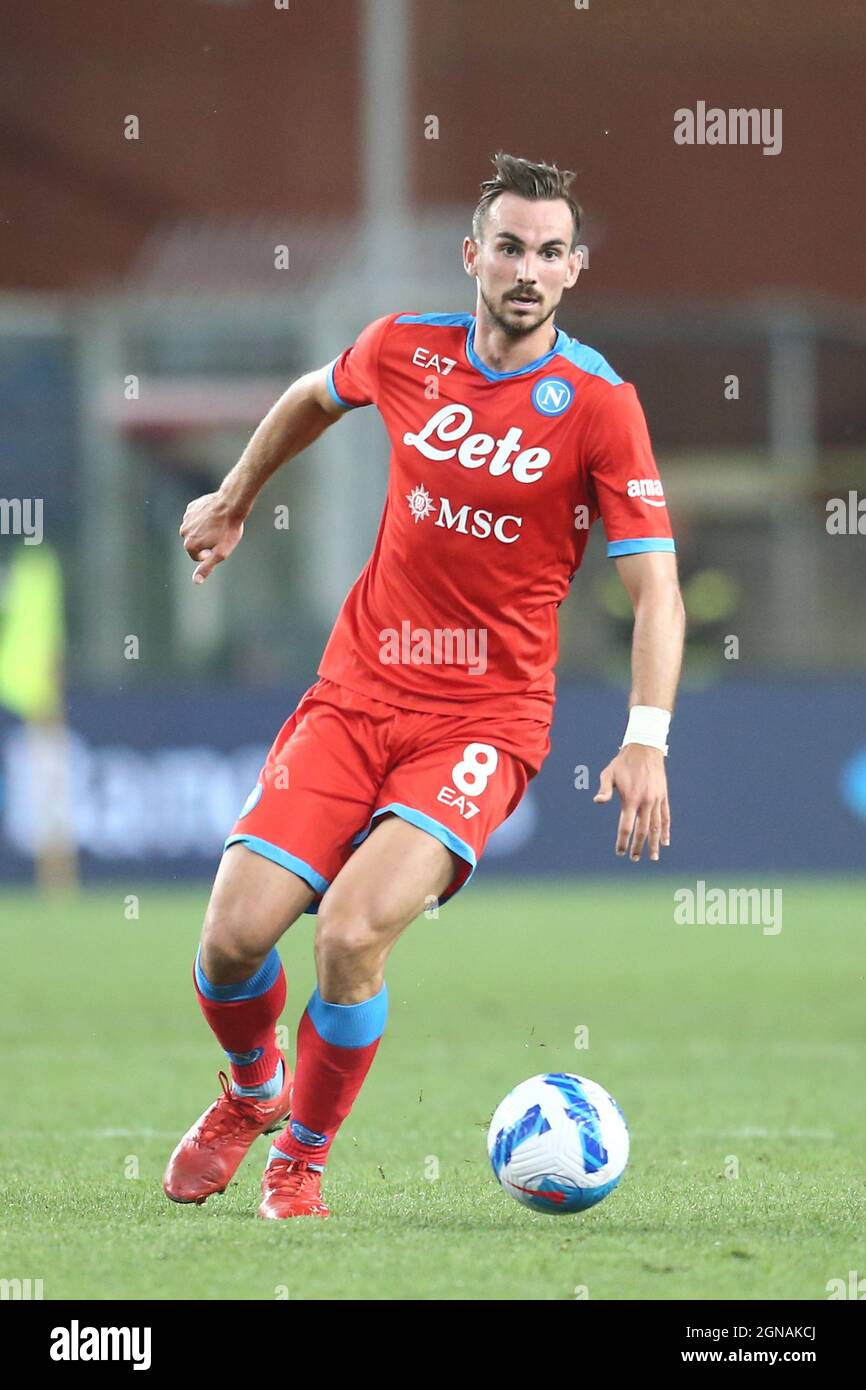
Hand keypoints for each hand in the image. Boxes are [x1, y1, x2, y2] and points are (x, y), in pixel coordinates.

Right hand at [179, 492, 244, 583]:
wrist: (231, 504)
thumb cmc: (228, 530)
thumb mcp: (221, 553)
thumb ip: (207, 567)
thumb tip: (196, 581)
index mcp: (190, 545)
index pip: (196, 557)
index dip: (209, 554)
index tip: (219, 547)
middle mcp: (184, 532)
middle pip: (194, 543)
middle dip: (204, 542)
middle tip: (219, 536)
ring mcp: (186, 519)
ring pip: (194, 530)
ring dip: (203, 530)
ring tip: (217, 526)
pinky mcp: (191, 508)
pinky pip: (195, 518)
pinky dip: (202, 519)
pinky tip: (214, 517)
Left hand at [593, 744, 670, 861]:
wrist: (645, 748)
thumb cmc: (623, 762)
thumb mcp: (609, 773)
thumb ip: (604, 789)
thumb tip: (597, 801)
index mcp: (631, 799)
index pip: (626, 826)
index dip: (623, 841)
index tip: (620, 852)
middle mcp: (646, 802)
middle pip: (642, 830)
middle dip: (638, 846)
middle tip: (634, 859)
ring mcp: (656, 800)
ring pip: (656, 826)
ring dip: (654, 843)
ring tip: (654, 857)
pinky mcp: (663, 796)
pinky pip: (666, 816)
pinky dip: (666, 830)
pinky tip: (665, 841)